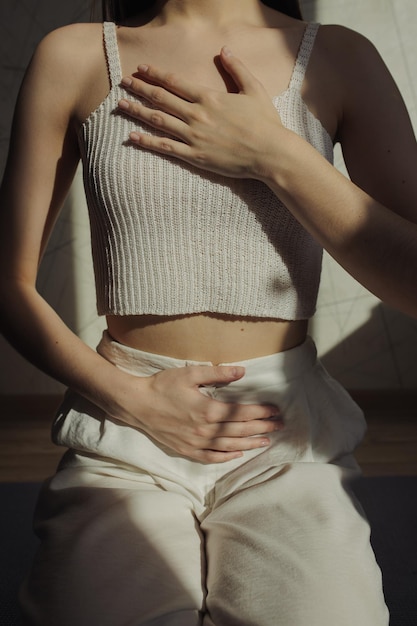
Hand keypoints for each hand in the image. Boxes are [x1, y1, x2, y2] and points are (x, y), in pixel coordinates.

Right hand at [113, 364, 281, 462]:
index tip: (275, 410)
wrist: (137, 404)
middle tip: (280, 426)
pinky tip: (238, 454)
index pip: (243, 412)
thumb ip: (218, 373)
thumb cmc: (162, 386)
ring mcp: (196, 442)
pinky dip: (226, 457)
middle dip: (263, 427)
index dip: (262, 412)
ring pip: (229, 446)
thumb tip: (242, 371)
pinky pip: (210, 457)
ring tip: (266, 442)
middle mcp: (205, 430)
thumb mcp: (190, 373)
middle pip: (240, 430)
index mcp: (209, 410)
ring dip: (250, 444)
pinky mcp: (186, 450)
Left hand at [117, 47, 283, 179]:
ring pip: (159, 120)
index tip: (141, 68)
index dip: (156, 73)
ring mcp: (194, 137)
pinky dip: (148, 142)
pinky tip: (133, 137)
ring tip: (121, 105)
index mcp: (209, 97)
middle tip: (122, 82)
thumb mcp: (254, 90)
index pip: (175, 82)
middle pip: (161, 98)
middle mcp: (197, 115)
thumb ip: (237, 69)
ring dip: (138, 112)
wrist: (269, 153)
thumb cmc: (265, 123)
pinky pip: (166, 148)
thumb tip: (224, 49)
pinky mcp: (196, 156)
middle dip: (140, 88)